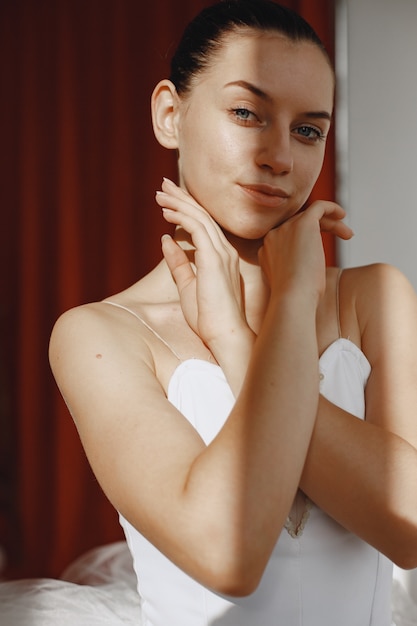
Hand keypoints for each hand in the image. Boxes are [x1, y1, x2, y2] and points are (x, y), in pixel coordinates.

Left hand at [156, 179, 251, 351]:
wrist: (224, 334)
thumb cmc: (209, 317)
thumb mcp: (188, 286)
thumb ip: (179, 263)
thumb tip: (167, 240)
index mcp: (222, 258)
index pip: (205, 225)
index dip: (188, 208)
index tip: (171, 198)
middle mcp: (225, 251)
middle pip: (203, 216)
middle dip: (183, 198)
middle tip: (164, 185)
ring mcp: (222, 254)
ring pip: (200, 218)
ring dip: (179, 203)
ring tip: (160, 194)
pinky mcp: (214, 259)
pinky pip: (197, 229)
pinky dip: (181, 217)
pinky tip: (166, 212)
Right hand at [259, 200, 352, 301]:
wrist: (292, 298)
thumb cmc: (295, 300)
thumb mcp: (291, 283)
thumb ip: (293, 271)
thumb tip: (307, 271)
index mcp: (266, 251)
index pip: (287, 237)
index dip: (307, 240)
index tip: (321, 253)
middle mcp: (272, 236)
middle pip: (298, 224)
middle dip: (321, 229)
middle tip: (343, 238)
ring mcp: (286, 228)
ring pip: (310, 217)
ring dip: (331, 224)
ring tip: (348, 235)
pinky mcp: (303, 224)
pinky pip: (319, 206)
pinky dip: (331, 208)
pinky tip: (342, 214)